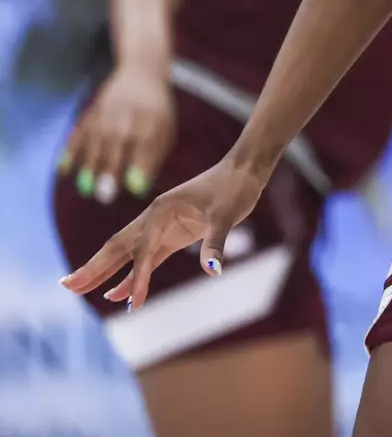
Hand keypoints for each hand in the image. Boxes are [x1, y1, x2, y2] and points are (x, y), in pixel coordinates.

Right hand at [59, 156, 268, 308]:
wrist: (243, 171)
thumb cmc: (234, 188)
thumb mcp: (228, 214)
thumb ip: (216, 242)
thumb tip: (213, 270)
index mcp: (162, 210)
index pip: (143, 249)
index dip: (137, 277)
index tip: (133, 302)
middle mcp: (155, 218)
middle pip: (118, 247)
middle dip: (94, 268)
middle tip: (67, 286)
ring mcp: (162, 227)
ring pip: (127, 253)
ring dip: (105, 271)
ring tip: (80, 290)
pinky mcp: (173, 235)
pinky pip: (146, 258)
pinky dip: (133, 274)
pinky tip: (120, 292)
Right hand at [60, 65, 176, 203]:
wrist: (140, 76)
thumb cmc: (156, 113)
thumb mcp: (165, 131)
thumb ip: (154, 157)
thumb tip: (138, 188)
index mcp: (153, 120)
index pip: (147, 144)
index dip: (141, 165)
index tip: (136, 188)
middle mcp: (129, 115)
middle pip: (118, 144)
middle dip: (110, 170)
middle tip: (105, 196)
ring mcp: (107, 112)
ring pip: (95, 141)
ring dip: (89, 166)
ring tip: (86, 189)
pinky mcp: (91, 111)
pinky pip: (78, 132)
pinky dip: (70, 150)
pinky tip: (65, 170)